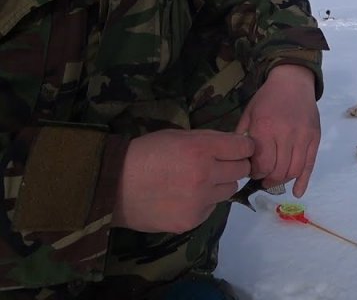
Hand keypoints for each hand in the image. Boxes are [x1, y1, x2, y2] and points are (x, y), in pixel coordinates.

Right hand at [113, 129, 253, 232]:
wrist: (112, 186)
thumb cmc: (145, 154)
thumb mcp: (177, 136)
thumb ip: (208, 141)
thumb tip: (235, 145)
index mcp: (201, 149)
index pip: (244, 148)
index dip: (243, 147)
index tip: (238, 150)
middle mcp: (205, 175)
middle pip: (241, 170)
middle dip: (234, 165)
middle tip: (218, 165)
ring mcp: (199, 200)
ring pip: (229, 190)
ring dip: (220, 185)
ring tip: (198, 182)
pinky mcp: (192, 220)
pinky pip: (212, 208)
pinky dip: (204, 202)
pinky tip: (185, 197)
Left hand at [235, 64, 319, 197]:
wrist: (293, 81)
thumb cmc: (267, 98)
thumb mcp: (249, 114)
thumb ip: (243, 137)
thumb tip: (238, 161)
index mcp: (266, 128)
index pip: (262, 164)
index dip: (255, 172)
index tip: (252, 171)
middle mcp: (286, 134)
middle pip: (279, 170)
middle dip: (268, 179)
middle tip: (262, 178)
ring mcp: (303, 137)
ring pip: (294, 170)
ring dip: (283, 180)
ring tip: (275, 179)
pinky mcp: (315, 138)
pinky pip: (310, 164)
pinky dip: (304, 181)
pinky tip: (298, 191)